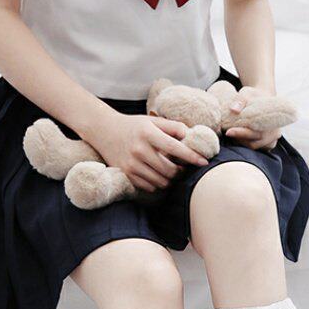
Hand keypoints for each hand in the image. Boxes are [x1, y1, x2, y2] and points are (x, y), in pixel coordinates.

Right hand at [93, 113, 208, 191]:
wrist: (104, 131)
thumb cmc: (134, 126)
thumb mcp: (152, 121)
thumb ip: (173, 127)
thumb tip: (192, 135)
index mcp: (148, 133)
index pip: (175, 148)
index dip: (191, 156)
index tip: (204, 161)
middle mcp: (139, 150)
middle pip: (170, 170)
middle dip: (181, 171)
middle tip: (183, 168)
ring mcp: (132, 164)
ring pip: (161, 181)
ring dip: (170, 179)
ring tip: (171, 171)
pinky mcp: (127, 175)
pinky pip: (150, 187)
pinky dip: (158, 184)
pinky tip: (157, 175)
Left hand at [224, 86, 280, 151]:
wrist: (265, 99)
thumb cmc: (255, 96)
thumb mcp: (247, 93)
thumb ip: (240, 100)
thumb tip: (233, 109)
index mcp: (273, 120)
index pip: (254, 131)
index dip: (240, 133)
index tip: (228, 132)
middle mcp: (275, 132)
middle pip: (254, 142)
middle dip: (239, 138)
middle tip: (227, 132)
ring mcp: (273, 139)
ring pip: (254, 146)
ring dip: (242, 141)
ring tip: (233, 132)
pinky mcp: (269, 144)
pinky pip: (256, 147)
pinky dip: (246, 143)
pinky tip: (240, 136)